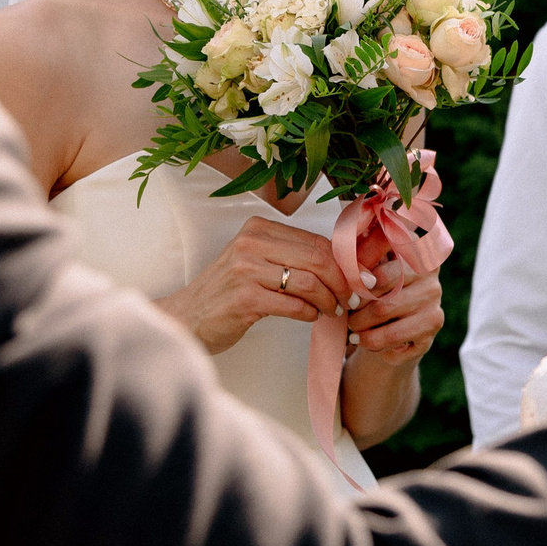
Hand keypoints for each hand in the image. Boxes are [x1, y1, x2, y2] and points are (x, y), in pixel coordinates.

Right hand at [156, 217, 354, 355]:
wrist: (187, 317)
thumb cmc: (228, 291)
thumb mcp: (256, 262)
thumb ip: (292, 257)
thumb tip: (343, 266)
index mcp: (258, 228)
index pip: (315, 240)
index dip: (343, 261)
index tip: (359, 278)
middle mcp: (251, 243)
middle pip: (317, 259)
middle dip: (342, 281)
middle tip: (352, 298)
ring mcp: (245, 270)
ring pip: (309, 282)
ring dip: (329, 300)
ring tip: (333, 310)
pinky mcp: (244, 299)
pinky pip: (294, 305)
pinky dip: (310, 313)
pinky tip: (311, 317)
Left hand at [343, 257, 443, 369]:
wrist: (393, 329)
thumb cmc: (375, 292)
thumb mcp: (366, 272)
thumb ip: (358, 263)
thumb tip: (352, 269)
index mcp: (412, 246)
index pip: (383, 246)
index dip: (359, 263)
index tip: (343, 280)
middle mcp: (430, 270)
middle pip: (382, 281)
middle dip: (357, 300)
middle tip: (346, 309)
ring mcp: (434, 298)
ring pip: (384, 310)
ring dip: (360, 323)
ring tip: (352, 328)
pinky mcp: (432, 325)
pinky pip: (393, 336)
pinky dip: (371, 341)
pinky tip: (364, 341)